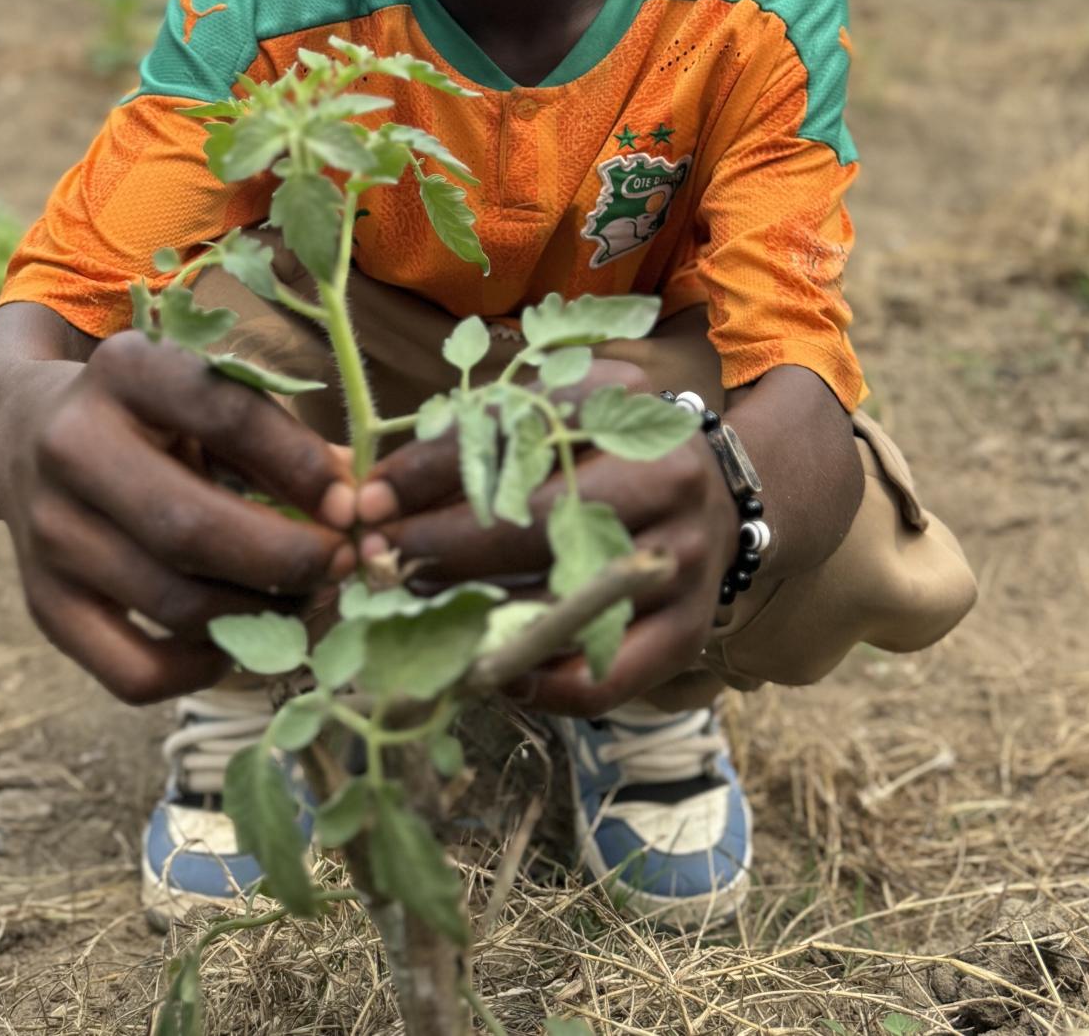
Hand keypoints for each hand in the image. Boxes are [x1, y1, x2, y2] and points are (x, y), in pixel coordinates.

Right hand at [0, 334, 356, 703]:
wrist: (23, 434)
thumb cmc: (146, 415)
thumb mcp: (203, 396)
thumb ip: (278, 440)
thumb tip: (358, 500)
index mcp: (124, 372)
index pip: (226, 415)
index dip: (301, 466)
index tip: (350, 504)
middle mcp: (72, 448)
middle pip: (191, 527)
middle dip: (285, 556)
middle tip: (341, 563)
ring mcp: (49, 533)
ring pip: (173, 604)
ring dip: (260, 615)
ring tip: (306, 599)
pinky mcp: (43, 605)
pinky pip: (135, 672)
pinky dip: (204, 668)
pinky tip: (242, 639)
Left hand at [352, 363, 743, 714]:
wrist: (719, 501)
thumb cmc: (604, 456)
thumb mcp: (555, 418)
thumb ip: (480, 438)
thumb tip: (379, 492)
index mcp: (625, 402)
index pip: (515, 426)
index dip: (432, 467)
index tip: (369, 499)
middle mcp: (665, 475)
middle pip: (535, 518)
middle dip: (440, 545)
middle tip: (378, 564)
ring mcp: (682, 556)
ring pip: (562, 598)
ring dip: (473, 615)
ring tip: (410, 616)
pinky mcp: (690, 629)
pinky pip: (604, 675)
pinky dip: (538, 684)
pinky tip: (486, 670)